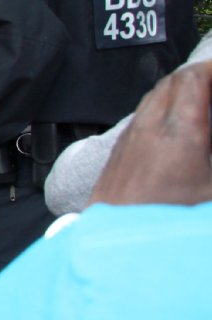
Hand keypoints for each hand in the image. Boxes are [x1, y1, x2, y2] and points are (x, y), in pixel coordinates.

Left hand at [91, 61, 211, 206]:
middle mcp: (150, 127)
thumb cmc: (171, 220)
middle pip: (174, 81)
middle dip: (201, 75)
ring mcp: (130, 137)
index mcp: (180, 132)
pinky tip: (177, 127)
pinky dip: (162, 107)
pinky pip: (141, 115)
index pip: (196, 79)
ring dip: (180, 90)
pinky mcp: (118, 151)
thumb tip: (210, 143)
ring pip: (154, 96)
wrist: (117, 243)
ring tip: (205, 101)